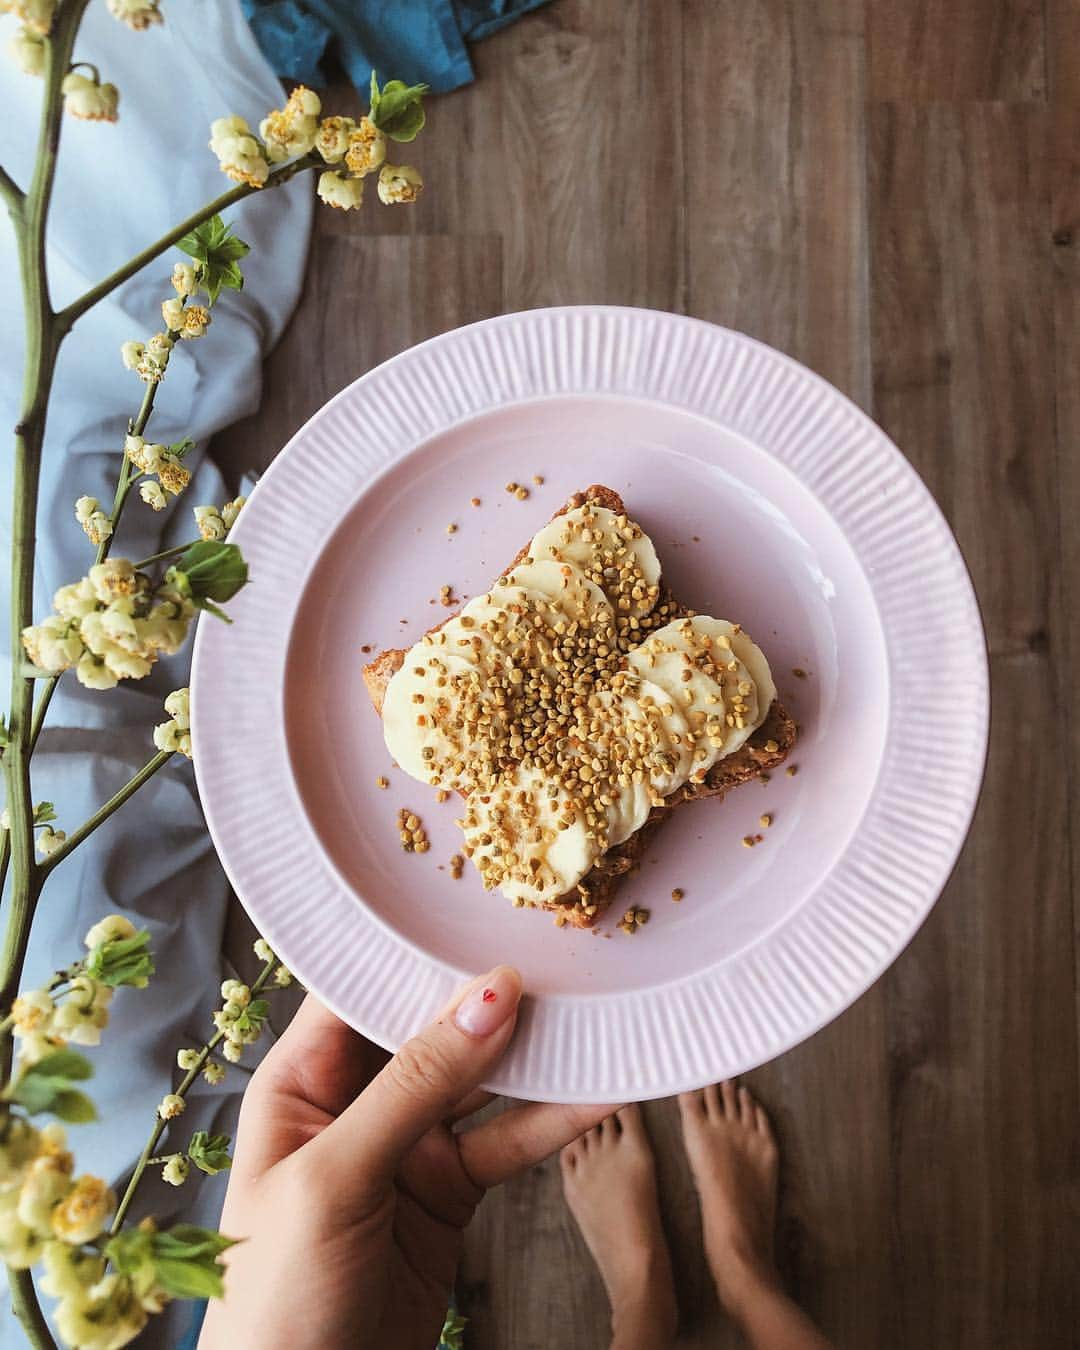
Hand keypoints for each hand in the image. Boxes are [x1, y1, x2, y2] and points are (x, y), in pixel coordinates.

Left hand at [199, 966, 613, 1349]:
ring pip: (479, 1082)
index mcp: (301, 1080)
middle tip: (556, 955)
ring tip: (593, 1015)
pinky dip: (552, 1119)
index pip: (361, 989)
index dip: (418, 950)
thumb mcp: (336, 1179)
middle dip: (489, 997)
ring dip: (534, 1055)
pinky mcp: (447, 1193)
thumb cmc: (276, 1300)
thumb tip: (488, 996)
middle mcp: (354, 1102)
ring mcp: (405, 1147)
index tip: (482, 914)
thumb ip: (413, 1085)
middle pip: (430, 1027)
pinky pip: (506, 1141)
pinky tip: (598, 1093)